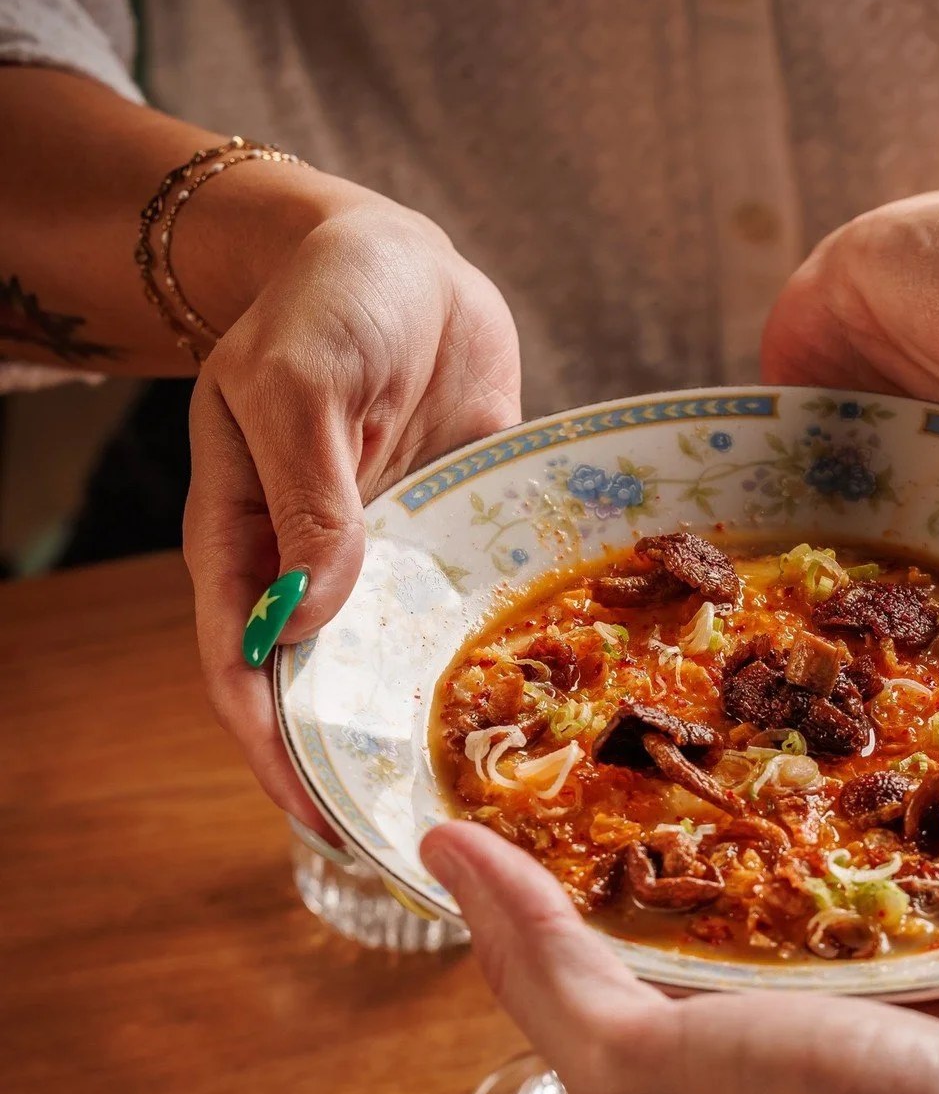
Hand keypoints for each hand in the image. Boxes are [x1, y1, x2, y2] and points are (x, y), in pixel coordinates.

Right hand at [183, 199, 520, 829]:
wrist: (401, 256)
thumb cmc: (325, 302)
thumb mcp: (297, 386)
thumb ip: (308, 500)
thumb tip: (309, 620)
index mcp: (246, 539)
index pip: (245, 670)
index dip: (276, 752)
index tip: (324, 816)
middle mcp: (317, 566)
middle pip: (327, 690)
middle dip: (360, 763)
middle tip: (417, 838)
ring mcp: (393, 558)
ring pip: (404, 665)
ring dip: (431, 726)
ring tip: (484, 803)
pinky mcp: (458, 538)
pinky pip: (474, 608)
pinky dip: (496, 657)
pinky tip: (538, 708)